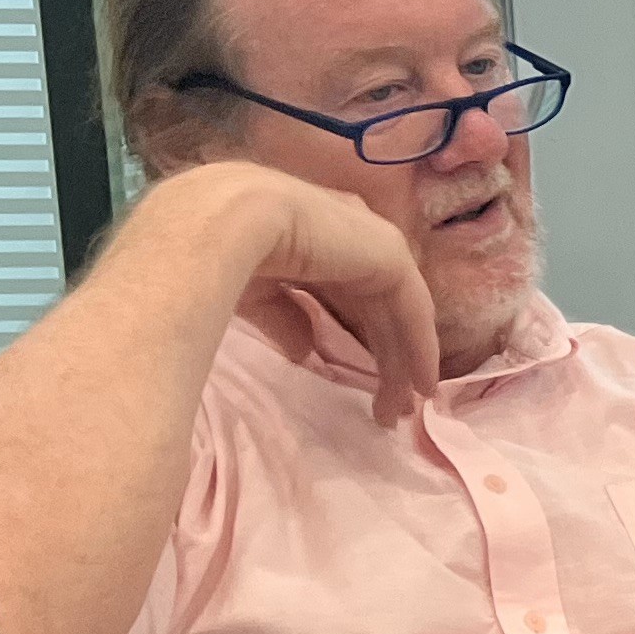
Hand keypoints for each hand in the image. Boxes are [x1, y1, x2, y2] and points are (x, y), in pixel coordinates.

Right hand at [152, 161, 439, 424]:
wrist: (220, 224)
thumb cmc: (213, 254)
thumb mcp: (251, 292)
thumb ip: (283, 316)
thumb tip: (305, 351)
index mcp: (310, 234)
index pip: (346, 290)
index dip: (357, 336)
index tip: (362, 386)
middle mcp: (346, 230)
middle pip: (376, 304)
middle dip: (387, 357)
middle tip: (392, 409)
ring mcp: (370, 238)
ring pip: (398, 309)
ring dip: (404, 360)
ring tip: (406, 409)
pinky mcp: (388, 252)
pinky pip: (412, 306)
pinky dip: (420, 345)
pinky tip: (421, 382)